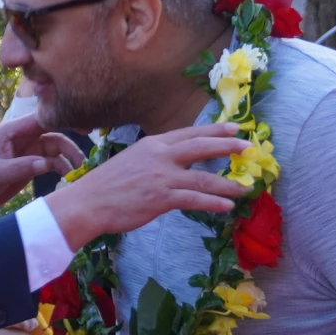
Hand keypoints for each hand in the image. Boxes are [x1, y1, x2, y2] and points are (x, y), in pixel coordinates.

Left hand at [0, 118, 85, 217]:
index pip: (41, 119)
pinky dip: (60, 168)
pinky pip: (50, 162)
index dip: (62, 120)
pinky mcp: (29, 165)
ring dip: (67, 158)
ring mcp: (27, 151)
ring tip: (77, 172)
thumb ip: (21, 167)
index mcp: (12, 131)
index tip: (83, 127)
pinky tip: (68, 177)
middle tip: (82, 161)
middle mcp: (22, 138)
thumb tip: (47, 164)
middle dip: (68, 145)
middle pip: (52, 134)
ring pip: (54, 149)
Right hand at [46, 124, 247, 247]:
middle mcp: (160, 156)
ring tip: (245, 188)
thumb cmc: (106, 185)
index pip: (190, 133)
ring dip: (227, 183)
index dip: (215, 130)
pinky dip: (213, 202)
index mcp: (152, 144)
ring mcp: (161, 177)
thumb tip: (172, 163)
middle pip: (202, 146)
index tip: (234, 128)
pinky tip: (227, 206)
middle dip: (228, 146)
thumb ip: (153, 159)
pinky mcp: (161, 198)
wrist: (87, 203)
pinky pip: (194, 199)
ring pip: (204, 177)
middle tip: (248, 147)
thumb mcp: (131, 160)